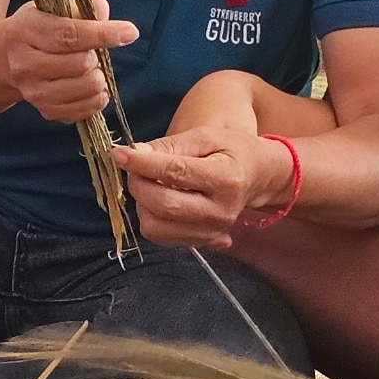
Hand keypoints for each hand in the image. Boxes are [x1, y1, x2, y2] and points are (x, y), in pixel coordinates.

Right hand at [0, 0, 138, 123]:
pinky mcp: (45, 111)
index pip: (69, 35)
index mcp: (26, 32)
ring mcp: (34, 93)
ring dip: (99, 77)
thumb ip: (80, 8)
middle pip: (80, 64)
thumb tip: (102, 9)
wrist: (2, 61)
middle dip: (97, 56)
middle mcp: (26, 65)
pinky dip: (96, 98)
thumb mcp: (50, 9)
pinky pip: (85, 110)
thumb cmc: (34, 30)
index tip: (129, 32)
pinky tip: (90, 87)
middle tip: (92, 52)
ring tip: (93, 70)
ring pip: (86, 88)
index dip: (102, 34)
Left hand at [120, 126, 288, 248]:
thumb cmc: (232, 150)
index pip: (176, 173)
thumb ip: (170, 145)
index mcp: (226, 178)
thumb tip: (136, 154)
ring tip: (151, 184)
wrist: (258, 176)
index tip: (120, 153)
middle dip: (139, 184)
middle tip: (135, 167)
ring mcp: (213, 230)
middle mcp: (221, 211)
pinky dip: (152, 217)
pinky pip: (162, 237)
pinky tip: (162, 198)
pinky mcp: (202, 241)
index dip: (143, 164)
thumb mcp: (205, 137)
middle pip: (164, 205)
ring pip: (157, 227)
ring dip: (142, 203)